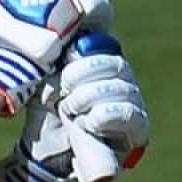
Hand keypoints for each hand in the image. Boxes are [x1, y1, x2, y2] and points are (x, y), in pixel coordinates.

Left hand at [0, 32, 147, 181]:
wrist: (45, 149)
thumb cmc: (45, 108)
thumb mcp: (43, 75)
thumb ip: (52, 53)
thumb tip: (49, 32)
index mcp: (102, 59)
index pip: (107, 45)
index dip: (83, 52)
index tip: (62, 62)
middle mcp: (123, 77)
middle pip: (114, 63)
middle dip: (80, 75)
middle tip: (62, 90)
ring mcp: (134, 101)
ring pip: (120, 88)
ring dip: (87, 98)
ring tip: (70, 109)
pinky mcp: (138, 128)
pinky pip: (131, 114)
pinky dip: (104, 116)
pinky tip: (88, 121)